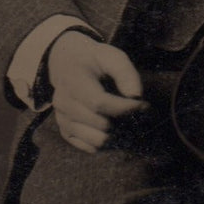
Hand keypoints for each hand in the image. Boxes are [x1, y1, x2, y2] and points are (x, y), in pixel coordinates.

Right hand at [47, 30, 147, 152]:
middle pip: (100, 124)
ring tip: (119, 115)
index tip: (142, 103)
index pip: (99, 103)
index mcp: (73, 81)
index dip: (124, 107)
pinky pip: (91, 147)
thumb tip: (136, 96)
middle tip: (132, 107)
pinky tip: (108, 122)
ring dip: (114, 131)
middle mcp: (63, 103)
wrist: (66, 63)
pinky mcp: (65, 131)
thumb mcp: (110, 55)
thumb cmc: (93, 60)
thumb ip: (125, 72)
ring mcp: (62, 119)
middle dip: (122, 118)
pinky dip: (105, 138)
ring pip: (97, 140)